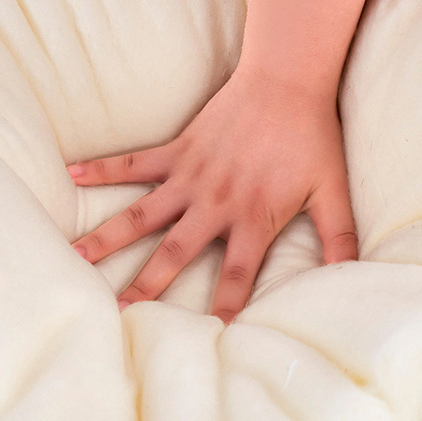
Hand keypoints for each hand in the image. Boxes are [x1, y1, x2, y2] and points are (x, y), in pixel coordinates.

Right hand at [67, 68, 357, 323]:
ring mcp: (191, 176)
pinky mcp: (178, 150)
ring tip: (74, 256)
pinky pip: (134, 162)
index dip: (222, 309)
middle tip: (117, 312)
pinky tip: (70, 174)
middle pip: (174, 253)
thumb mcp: (332, 192)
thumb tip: (351, 277)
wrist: (287, 80)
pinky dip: (102, 168)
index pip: (235, 276)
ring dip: (108, 237)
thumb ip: (340, 238)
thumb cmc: (312, 138)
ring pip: (142, 214)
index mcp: (252, 219)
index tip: (204, 340)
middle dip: (146, 286)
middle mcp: (215, 203)